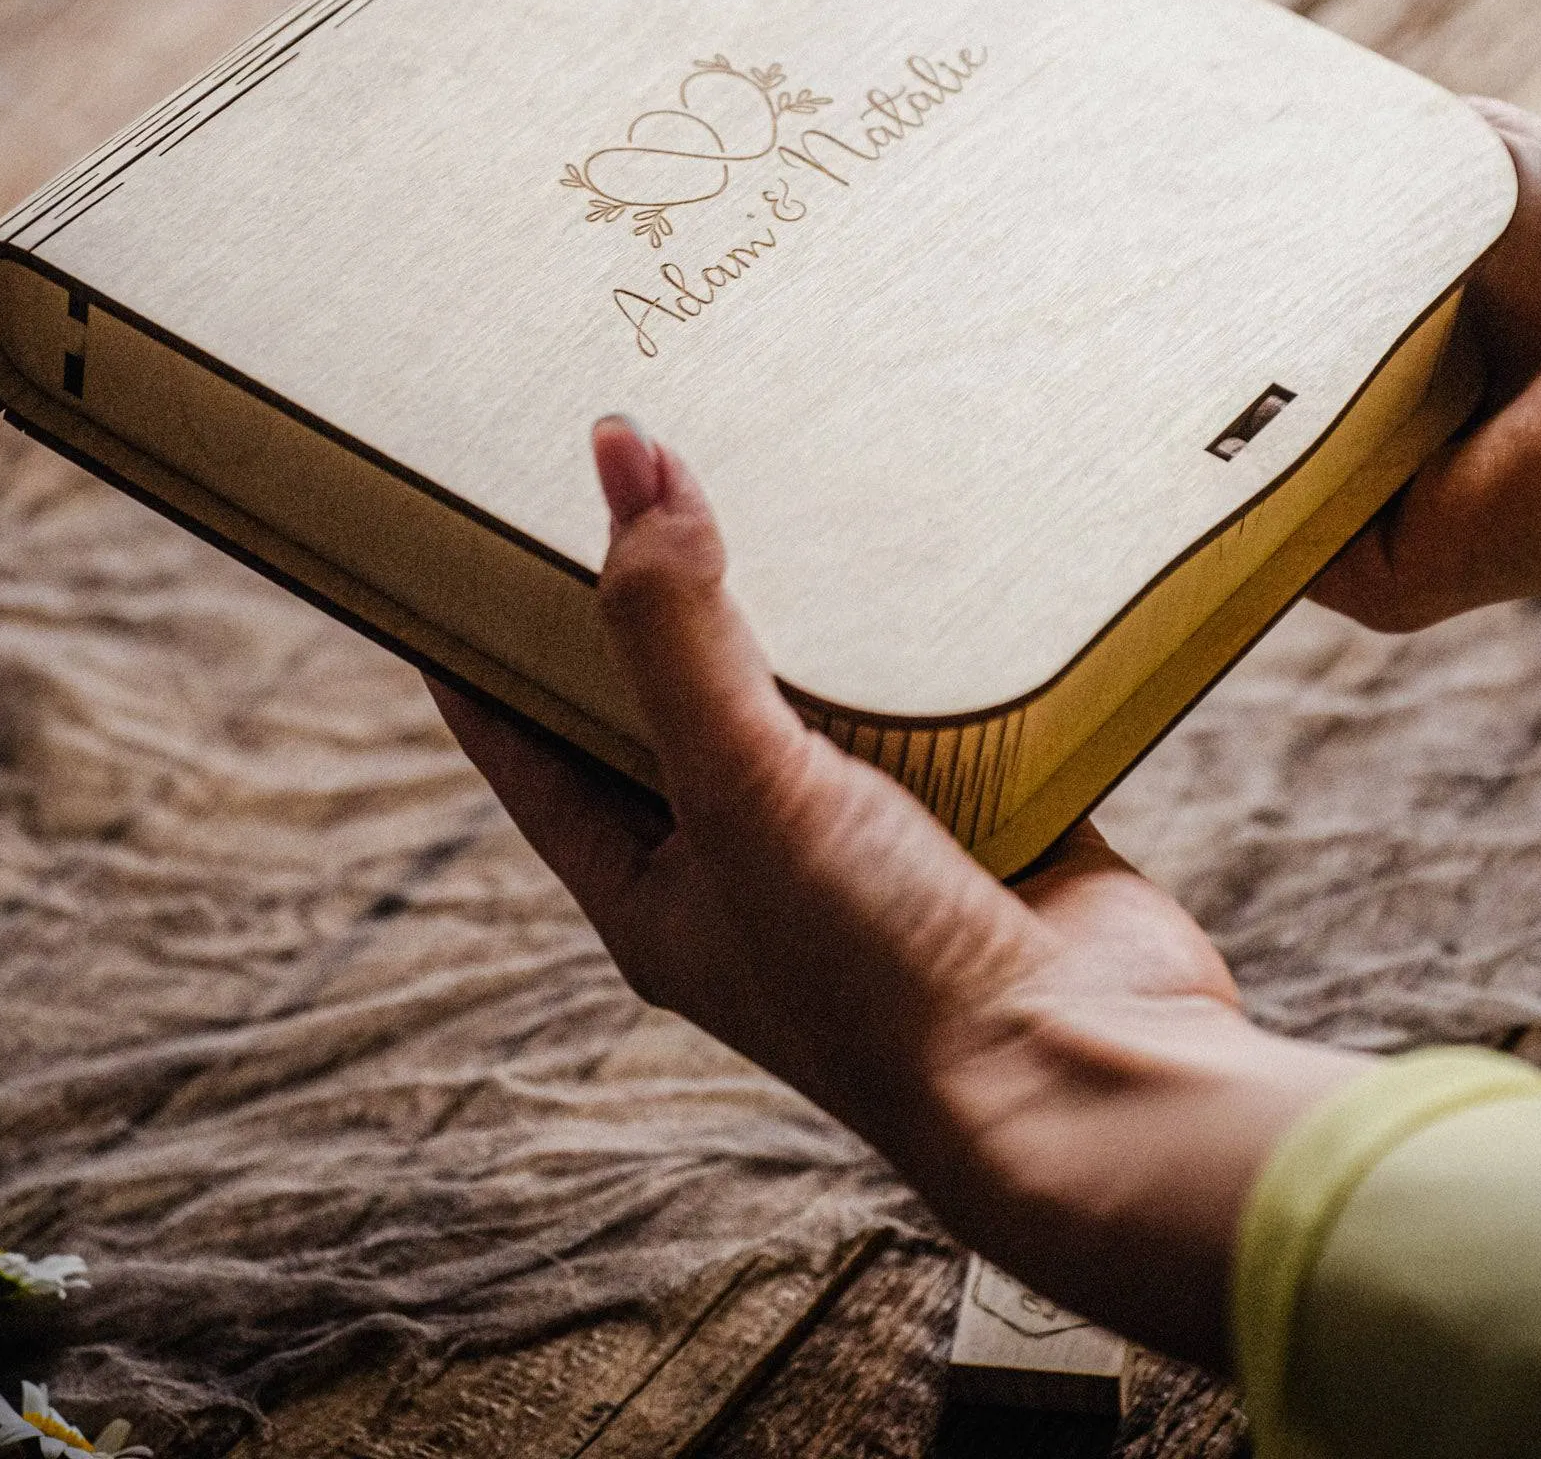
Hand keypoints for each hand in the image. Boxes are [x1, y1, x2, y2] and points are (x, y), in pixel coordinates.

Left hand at [431, 418, 1359, 1368]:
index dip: (479, 642)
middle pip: (660, 700)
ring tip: (754, 471)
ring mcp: (858, 837)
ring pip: (797, 689)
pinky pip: (923, 695)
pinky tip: (903, 543)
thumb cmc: (881, 974)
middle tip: (617, 466)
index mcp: (649, 882)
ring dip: (784, 601)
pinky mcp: (970, 808)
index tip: (452, 530)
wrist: (1088, 1083)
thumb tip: (625, 458)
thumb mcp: (741, 793)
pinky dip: (910, 628)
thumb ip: (675, 629)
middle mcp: (743, 859)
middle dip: (638, 594)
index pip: (522, 743)